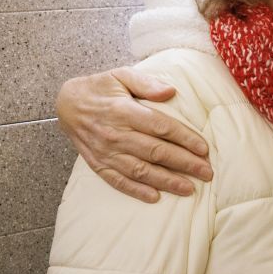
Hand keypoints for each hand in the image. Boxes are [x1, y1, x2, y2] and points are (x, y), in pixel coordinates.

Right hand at [56, 67, 212, 202]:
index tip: (203, 149)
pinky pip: (118, 181)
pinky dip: (137, 191)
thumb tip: (171, 91)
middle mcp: (115, 134)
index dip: (184, 138)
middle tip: (206, 172)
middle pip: (156, 152)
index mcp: (124, 110)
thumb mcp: (121, 75)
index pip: (161, 127)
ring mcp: (106, 152)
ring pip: (141, 171)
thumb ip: (146, 83)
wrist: (66, 104)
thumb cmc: (99, 88)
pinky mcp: (98, 164)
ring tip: (189, 189)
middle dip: (184, 164)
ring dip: (166, 181)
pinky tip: (156, 197)